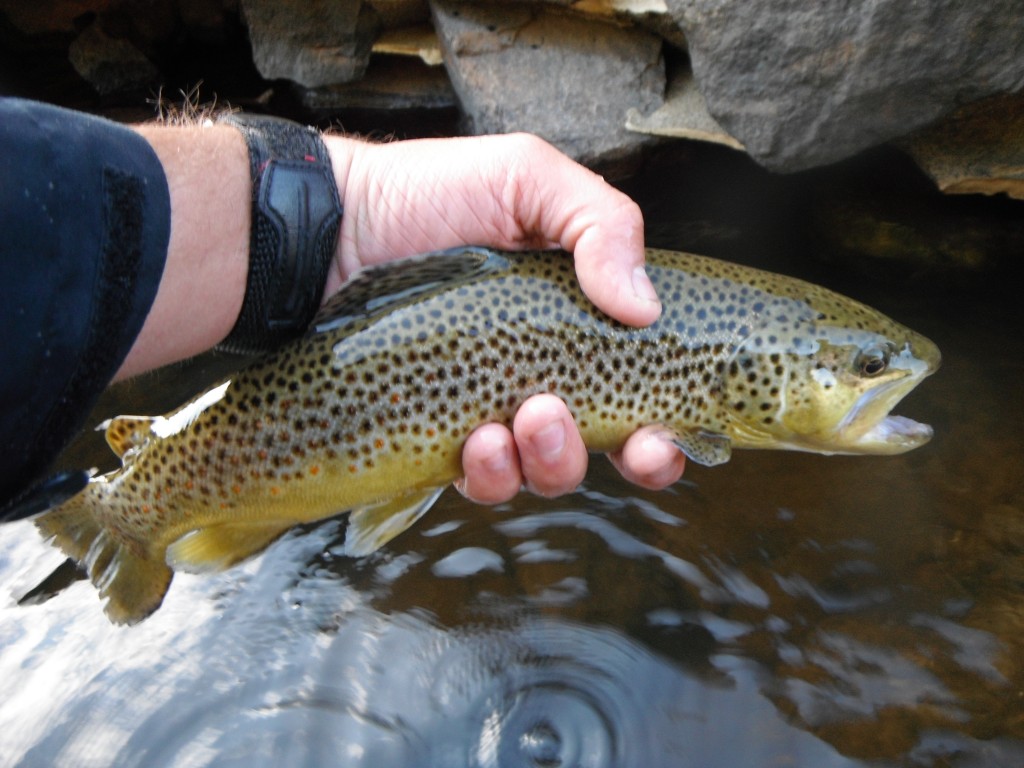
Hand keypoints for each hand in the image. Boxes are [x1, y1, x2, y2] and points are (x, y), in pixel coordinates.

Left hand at [329, 133, 685, 501]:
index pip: (643, 390)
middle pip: (610, 446)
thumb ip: (602, 223)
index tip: (667, 435)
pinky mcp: (441, 435)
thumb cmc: (430, 194)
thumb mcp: (527, 178)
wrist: (333, 228)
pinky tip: (477, 440)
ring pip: (546, 472)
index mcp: (579, 321)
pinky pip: (481, 481)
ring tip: (524, 418)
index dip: (667, 429)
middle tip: (612, 434)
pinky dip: (490, 473)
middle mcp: (544, 373)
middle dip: (628, 458)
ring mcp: (493, 409)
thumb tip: (646, 309)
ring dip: (552, 460)